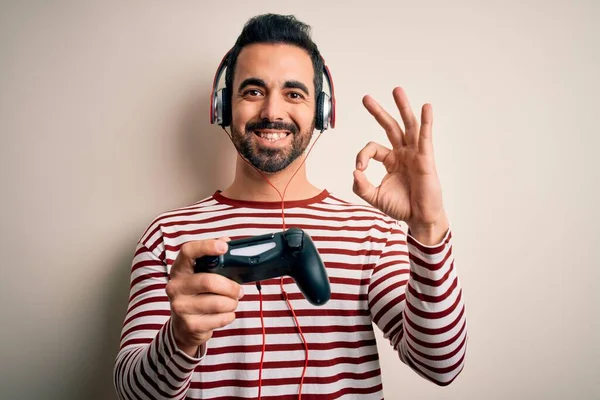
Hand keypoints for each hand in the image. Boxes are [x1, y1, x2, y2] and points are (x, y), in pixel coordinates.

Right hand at [166, 237, 242, 356]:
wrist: (184, 327)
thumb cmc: (197, 294)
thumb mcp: (201, 275)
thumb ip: (214, 258)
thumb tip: (226, 241)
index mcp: (179, 269)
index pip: (188, 251)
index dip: (206, 247)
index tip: (224, 247)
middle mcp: (175, 286)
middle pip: (209, 281)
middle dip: (231, 287)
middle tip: (239, 290)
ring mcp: (180, 307)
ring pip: (218, 303)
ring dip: (232, 303)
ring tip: (232, 302)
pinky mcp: (189, 325)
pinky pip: (219, 319)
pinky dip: (229, 316)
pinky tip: (225, 314)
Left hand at [353, 87, 448, 244]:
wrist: (419, 218)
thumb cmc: (401, 207)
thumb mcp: (375, 197)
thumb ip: (362, 186)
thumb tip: (354, 172)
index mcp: (390, 160)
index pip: (372, 148)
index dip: (362, 155)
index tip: (359, 169)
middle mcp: (402, 153)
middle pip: (390, 127)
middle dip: (378, 112)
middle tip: (366, 98)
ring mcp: (415, 154)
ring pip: (408, 126)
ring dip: (402, 107)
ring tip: (396, 90)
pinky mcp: (426, 158)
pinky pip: (425, 137)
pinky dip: (426, 121)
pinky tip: (426, 107)